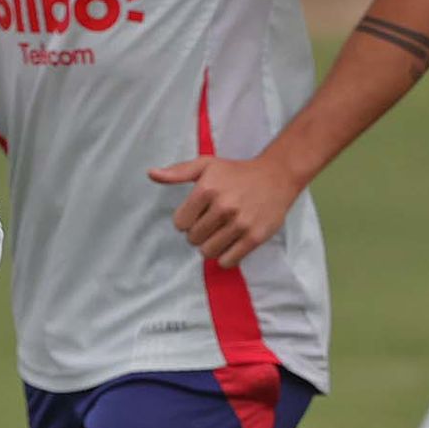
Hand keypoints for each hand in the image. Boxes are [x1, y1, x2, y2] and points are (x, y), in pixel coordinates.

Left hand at [147, 151, 300, 266]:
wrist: (277, 176)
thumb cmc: (237, 172)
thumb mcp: (206, 165)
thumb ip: (178, 172)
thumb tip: (151, 173)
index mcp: (207, 189)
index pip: (179, 223)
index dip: (186, 220)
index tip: (198, 214)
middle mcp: (223, 206)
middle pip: (193, 239)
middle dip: (199, 234)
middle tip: (212, 223)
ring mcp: (240, 223)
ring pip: (208, 252)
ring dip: (211, 246)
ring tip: (221, 234)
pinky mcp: (255, 237)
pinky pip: (229, 261)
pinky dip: (226, 257)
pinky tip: (231, 244)